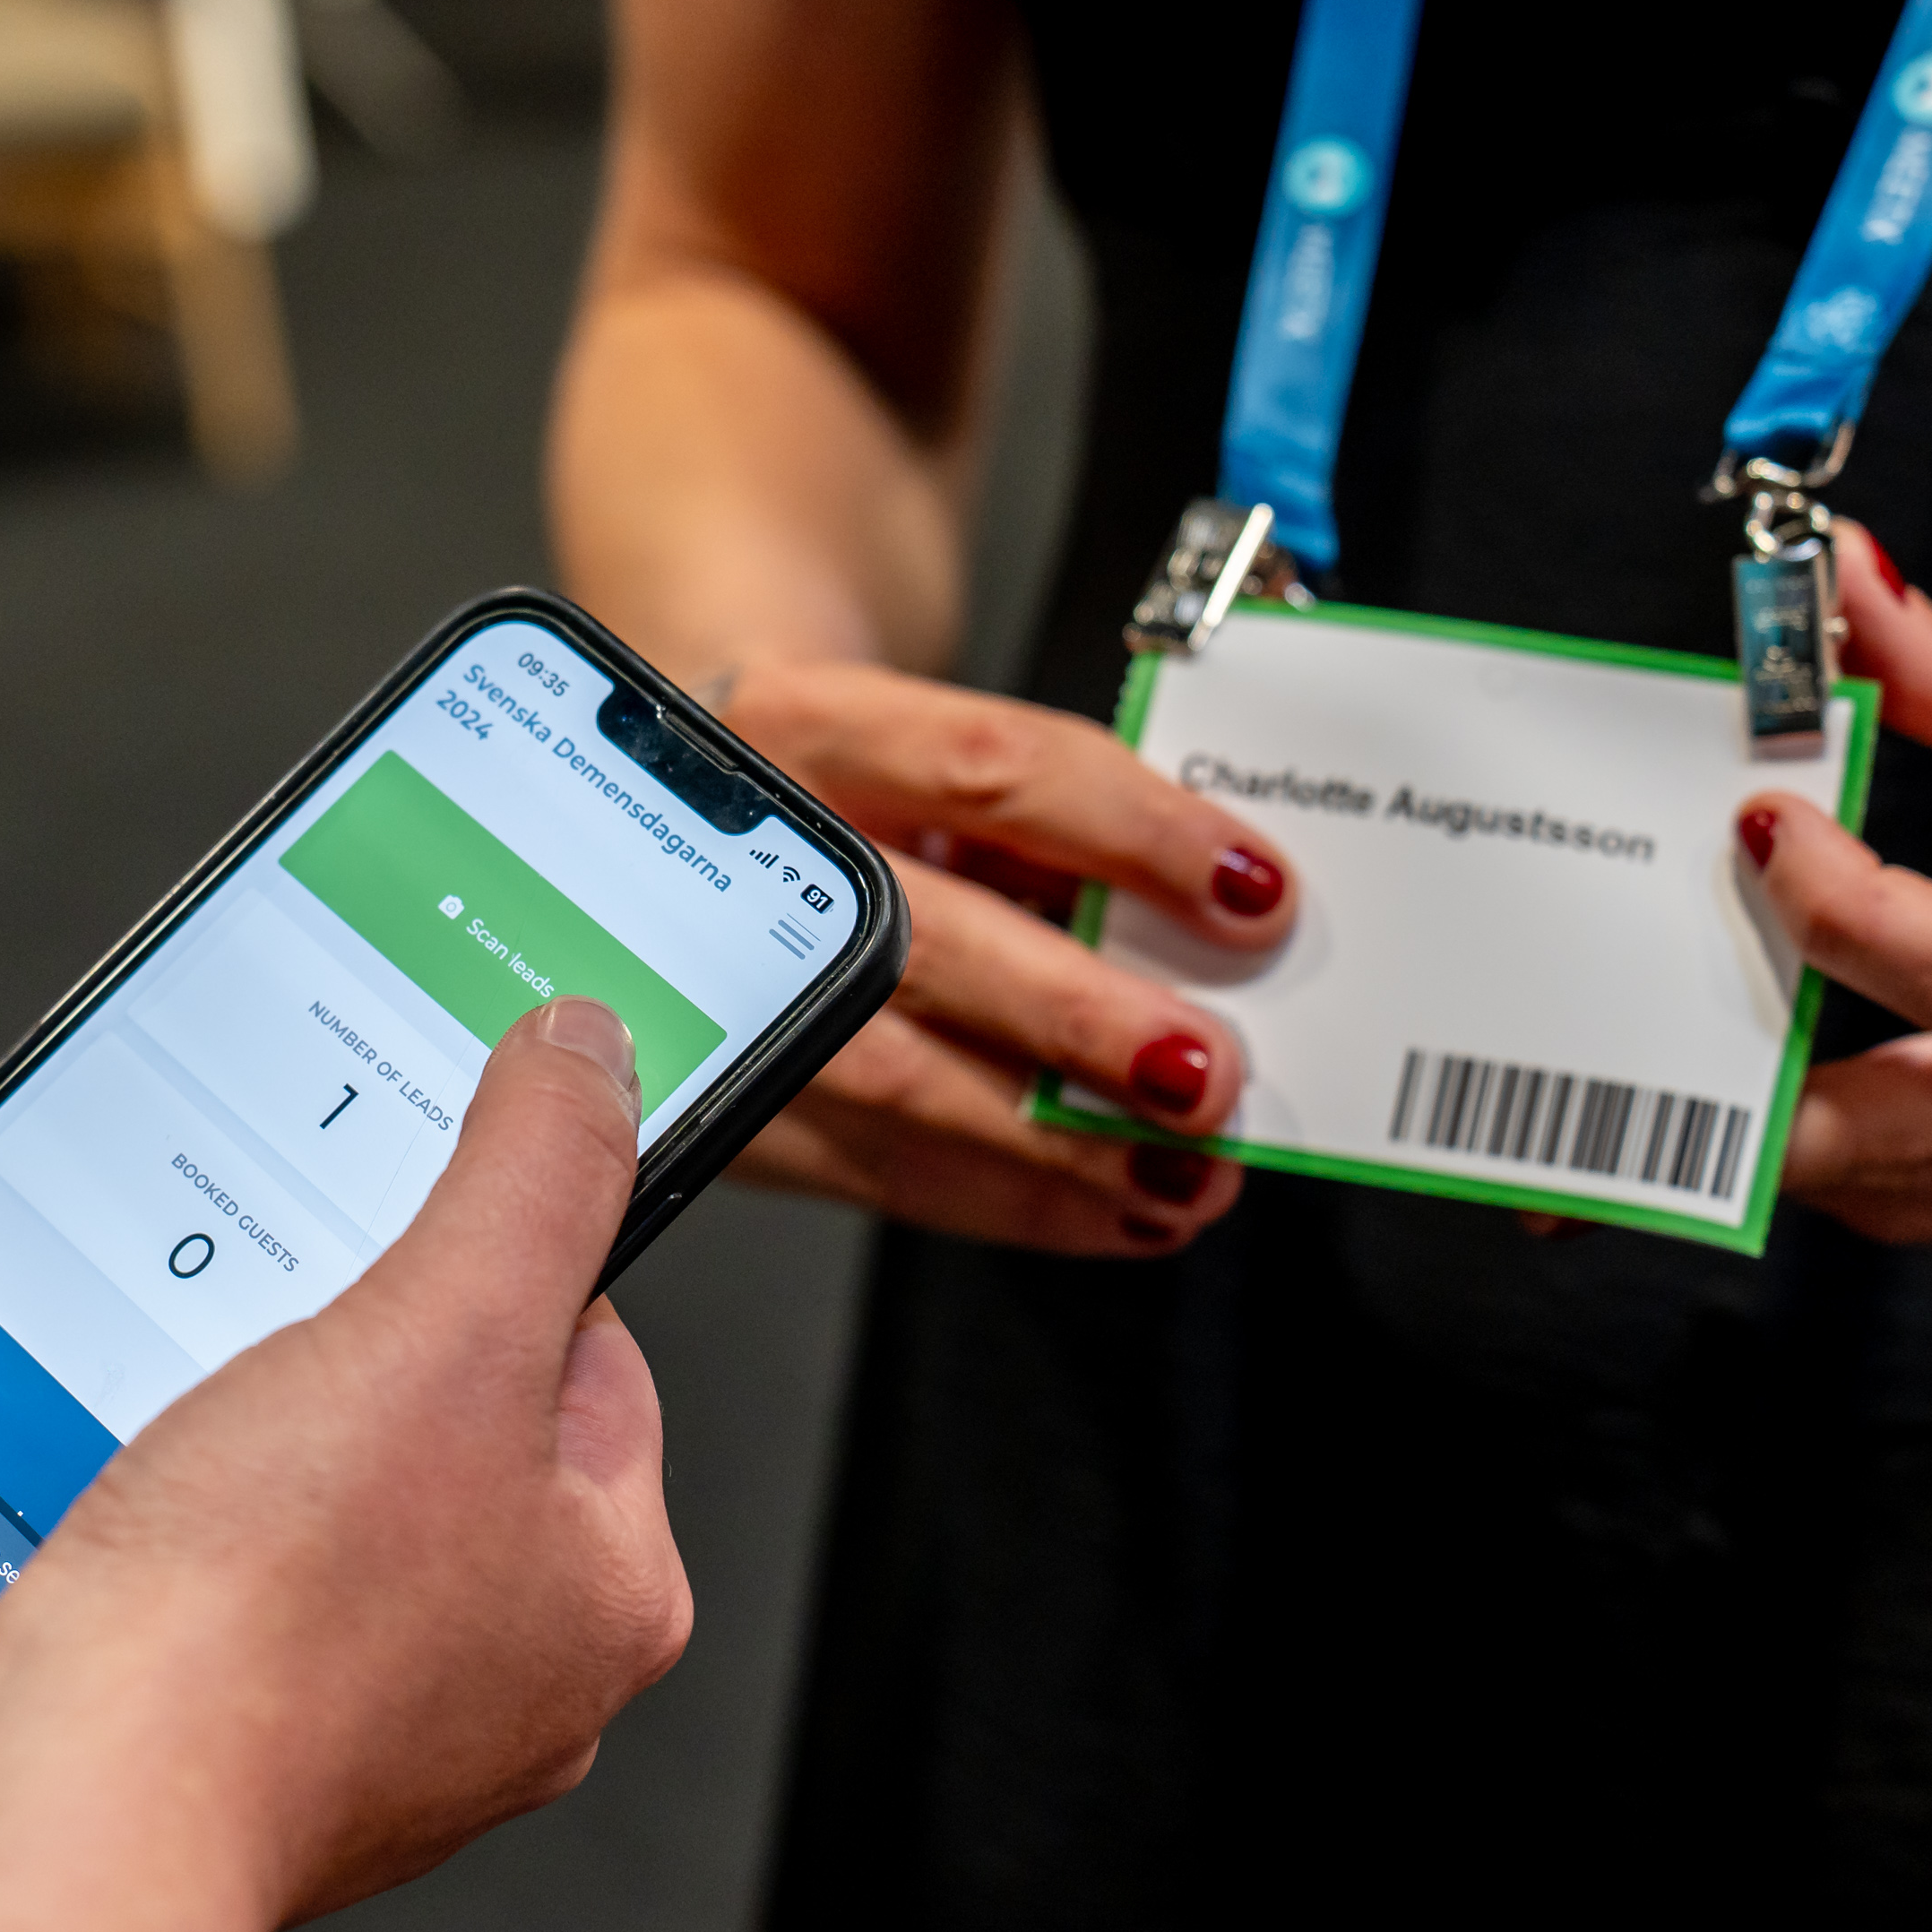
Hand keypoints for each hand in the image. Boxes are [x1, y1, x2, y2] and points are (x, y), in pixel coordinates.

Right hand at [0, 999, 691, 1931]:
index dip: (481, 1269)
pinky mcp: (253, 1741)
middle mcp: (518, 1673)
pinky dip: (181, 1530)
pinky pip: (234, 1577)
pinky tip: (135, 1512)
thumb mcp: (441, 1322)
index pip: (589, 1350)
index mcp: (610, 1586)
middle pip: (452, 1419)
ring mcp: (381, 1721)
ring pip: (331, 1494)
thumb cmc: (262, 1613)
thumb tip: (593, 1055)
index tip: (395, 1243)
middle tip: (273, 1345)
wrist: (75, 1810)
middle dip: (351, 1357)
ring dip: (254, 1436)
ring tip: (193, 1435)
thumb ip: (535, 1173)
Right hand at [713, 657, 1293, 1254]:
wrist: (677, 798)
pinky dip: (1015, 1201)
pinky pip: (877, 1169)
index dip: (1130, 834)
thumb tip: (1220, 926)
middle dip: (1081, 1024)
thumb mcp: (938, 746)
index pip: (987, 771)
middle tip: (1207, 1076)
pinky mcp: (726, 1092)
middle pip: (923, 945)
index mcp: (814, 723)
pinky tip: (1114, 1208)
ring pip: (894, 1080)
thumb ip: (1051, 822)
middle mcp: (751, 852)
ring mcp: (720, 982)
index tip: (1254, 892)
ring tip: (1185, 1171)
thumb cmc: (846, 774)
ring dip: (1059, 1145)